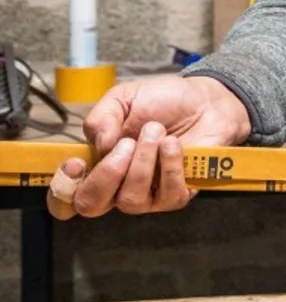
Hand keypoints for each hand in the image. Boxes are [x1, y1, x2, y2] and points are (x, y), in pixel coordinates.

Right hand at [49, 75, 252, 220]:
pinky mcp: (177, 195)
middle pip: (92, 204)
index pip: (65, 197)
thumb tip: (100, 145)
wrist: (206, 99)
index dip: (62, 188)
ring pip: (130, 199)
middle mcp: (117, 186)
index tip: (75, 163)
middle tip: (126, 144)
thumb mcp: (123, 98)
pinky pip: (167, 195)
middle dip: (106, 174)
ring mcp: (147, 195)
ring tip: (157, 131)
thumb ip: (101, 118)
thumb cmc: (163, 101)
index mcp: (97, 164)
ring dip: (143, 161)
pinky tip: (173, 144)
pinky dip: (169, 166)